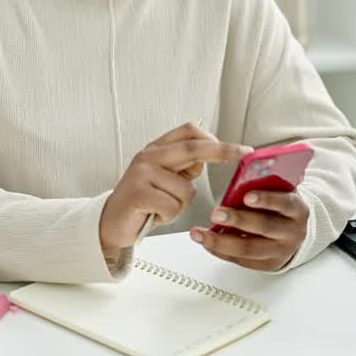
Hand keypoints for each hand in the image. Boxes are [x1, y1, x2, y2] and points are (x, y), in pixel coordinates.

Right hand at [100, 123, 251, 250]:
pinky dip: (169, 216)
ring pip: (186, 189)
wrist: (110, 223)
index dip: (215, 140)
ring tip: (161, 208)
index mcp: (156, 149)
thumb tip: (205, 160)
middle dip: (223, 151)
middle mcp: (148, 156)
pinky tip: (154, 215)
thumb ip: (182, 167)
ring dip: (180, 206)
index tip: (239, 150)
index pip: (189, 133)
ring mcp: (142, 173)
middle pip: (192, 148)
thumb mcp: (164, 180)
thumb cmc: (142, 202)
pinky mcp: (138, 193)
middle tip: (244, 153)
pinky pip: (173, 206)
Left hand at [190, 191, 308, 270]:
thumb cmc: (282, 207)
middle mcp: (292, 232)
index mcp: (297, 209)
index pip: (285, 203)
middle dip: (238, 220)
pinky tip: (207, 243)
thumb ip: (266, 185)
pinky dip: (221, 252)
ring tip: (200, 233)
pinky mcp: (269, 265)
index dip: (266, 199)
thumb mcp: (280, 192)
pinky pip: (242, 260)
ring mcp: (281, 251)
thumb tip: (240, 179)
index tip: (246, 195)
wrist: (296, 232)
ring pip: (249, 249)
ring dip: (221, 241)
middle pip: (264, 227)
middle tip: (216, 213)